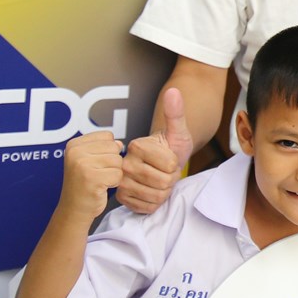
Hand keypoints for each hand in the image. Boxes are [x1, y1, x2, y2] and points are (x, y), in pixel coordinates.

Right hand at [59, 131, 123, 221]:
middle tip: (98, 174)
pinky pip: (118, 174)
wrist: (74, 209)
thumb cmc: (85, 185)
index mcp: (74, 145)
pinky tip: (102, 187)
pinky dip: (114, 182)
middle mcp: (76, 152)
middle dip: (112, 162)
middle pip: (114, 147)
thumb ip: (104, 148)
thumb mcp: (89, 161)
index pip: (107, 136)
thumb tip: (120, 144)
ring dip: (114, 172)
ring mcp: (82, 165)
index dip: (108, 151)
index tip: (95, 163)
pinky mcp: (92, 178)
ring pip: (118, 161)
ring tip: (99, 180)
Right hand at [116, 88, 193, 214]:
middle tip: (165, 172)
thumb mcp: (177, 130)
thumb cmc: (171, 147)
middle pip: (162, 182)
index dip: (175, 165)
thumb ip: (176, 112)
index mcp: (136, 146)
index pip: (169, 165)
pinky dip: (154, 202)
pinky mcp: (122, 198)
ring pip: (156, 196)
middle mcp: (123, 163)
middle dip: (170, 179)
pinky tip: (151, 191)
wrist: (162, 163)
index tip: (169, 159)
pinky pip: (147, 207)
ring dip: (163, 191)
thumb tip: (174, 90)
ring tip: (158, 180)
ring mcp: (120, 181)